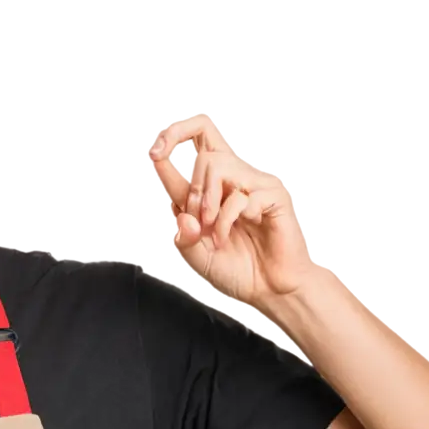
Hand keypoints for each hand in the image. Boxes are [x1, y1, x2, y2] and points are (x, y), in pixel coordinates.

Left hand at [148, 115, 316, 308]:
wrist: (264, 291)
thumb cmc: (232, 270)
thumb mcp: (194, 255)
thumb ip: (181, 232)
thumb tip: (179, 207)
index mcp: (211, 188)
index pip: (194, 146)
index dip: (172, 138)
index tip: (155, 153)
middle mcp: (233, 182)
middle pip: (205, 157)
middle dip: (192, 193)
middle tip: (198, 224)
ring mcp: (254, 186)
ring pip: (220, 167)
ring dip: (208, 203)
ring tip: (213, 231)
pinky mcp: (273, 196)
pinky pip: (241, 194)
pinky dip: (229, 219)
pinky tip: (231, 236)